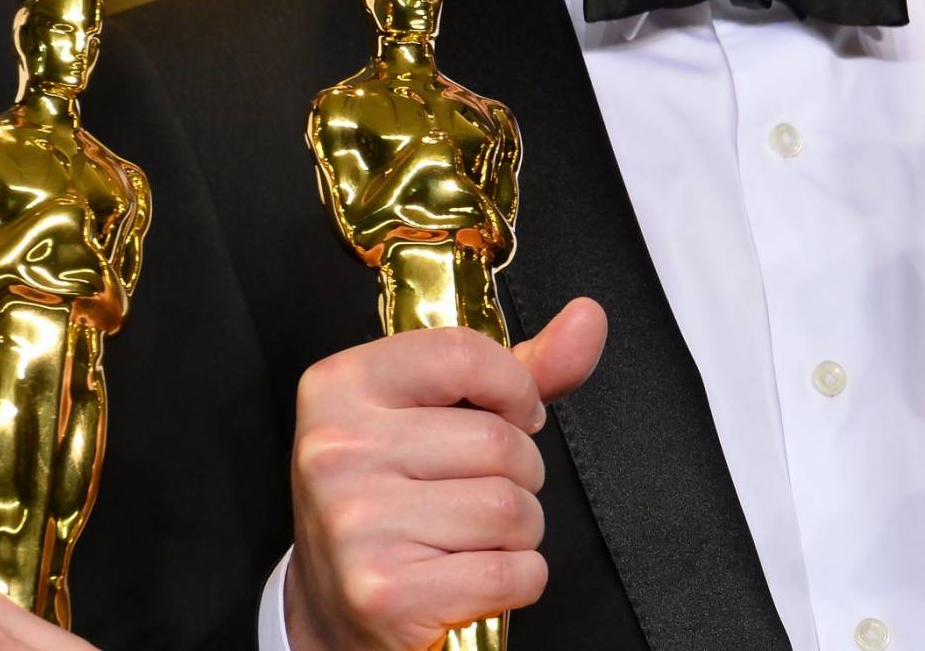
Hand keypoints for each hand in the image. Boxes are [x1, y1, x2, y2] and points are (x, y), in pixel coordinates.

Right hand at [286, 298, 607, 650]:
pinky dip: (516, 580)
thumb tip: (588, 317)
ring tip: (471, 537)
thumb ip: (519, 370)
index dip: (514, 389)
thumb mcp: (441, 417)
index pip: (462, 354)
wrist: (339, 606)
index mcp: (341, 387)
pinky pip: (508, 572)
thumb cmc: (397, 501)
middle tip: (475, 493)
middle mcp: (336, 451)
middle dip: (519, 474)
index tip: (514, 414)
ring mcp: (355, 524)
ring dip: (518, 531)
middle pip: (498, 440)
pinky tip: (471, 577)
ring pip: (509, 507)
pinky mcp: (383, 592)